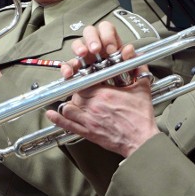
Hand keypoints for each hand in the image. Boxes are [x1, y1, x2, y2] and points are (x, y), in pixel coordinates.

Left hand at [45, 22, 158, 157]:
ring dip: (70, 103)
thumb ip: (138, 69)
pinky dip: (57, 118)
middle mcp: (93, 106)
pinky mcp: (87, 132)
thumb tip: (134, 55)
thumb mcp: (142, 89)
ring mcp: (88, 119)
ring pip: (68, 107)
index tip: (87, 78)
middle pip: (75, 93)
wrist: (141, 140)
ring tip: (76, 102)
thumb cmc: (141, 118)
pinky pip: (67, 124)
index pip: (84, 80)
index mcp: (104, 93)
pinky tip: (52, 114)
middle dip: (79, 91)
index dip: (84, 79)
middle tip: (84, 91)